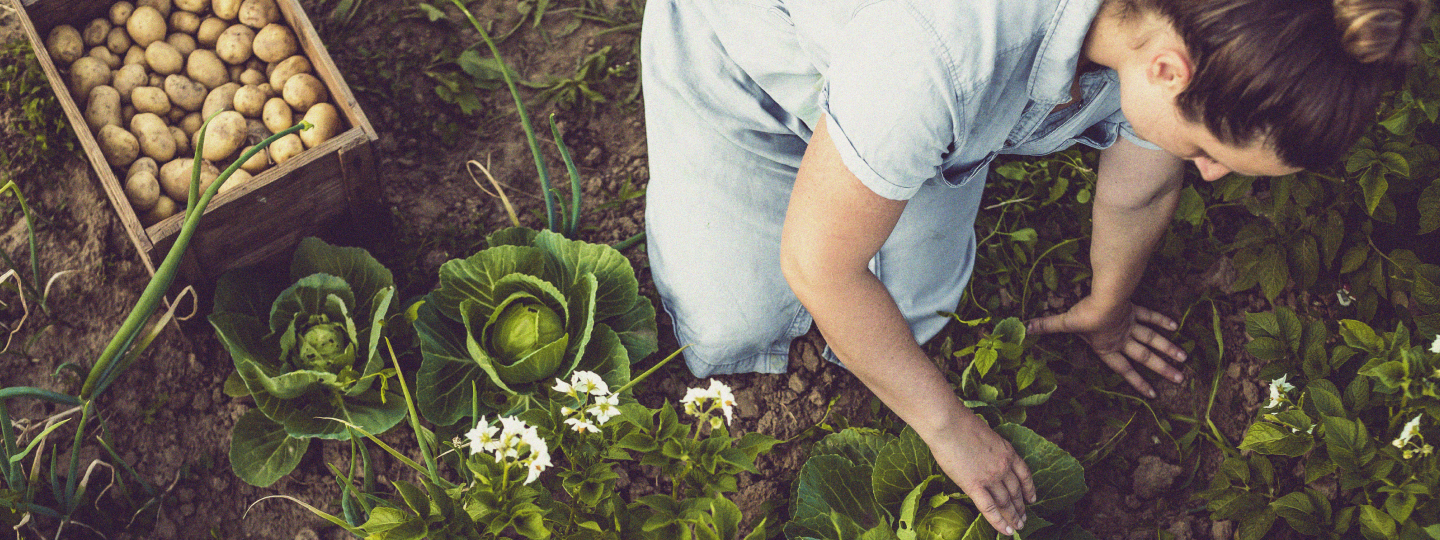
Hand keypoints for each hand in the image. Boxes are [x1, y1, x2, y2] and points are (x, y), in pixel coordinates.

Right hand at [925, 411, 1035, 535]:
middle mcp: (1003, 467)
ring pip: (1006, 502)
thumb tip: (984, 458)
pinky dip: (999, 522)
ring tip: (1017, 527)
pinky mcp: (974, 486)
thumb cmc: (960, 423)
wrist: (949, 424)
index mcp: (1008, 452)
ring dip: (1013, 517)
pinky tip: (1006, 531)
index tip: (1032, 499)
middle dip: (1021, 507)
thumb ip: (990, 450)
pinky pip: (989, 508)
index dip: (1029, 489)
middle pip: (1016, 492)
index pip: (1024, 475)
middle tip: (1024, 519)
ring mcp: (990, 477)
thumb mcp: (986, 434)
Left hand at [1025, 296, 1186, 397]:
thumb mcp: (1064, 323)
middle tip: (1180, 379)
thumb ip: (1046, 326)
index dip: (1138, 382)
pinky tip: (1175, 327)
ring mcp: (1132, 325)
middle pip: (1146, 357)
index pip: (1125, 370)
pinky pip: (1150, 316)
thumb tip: (1025, 329)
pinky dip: (1162, 321)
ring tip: (1184, 360)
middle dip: (1162, 369)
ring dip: (1168, 349)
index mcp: (1109, 348)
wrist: (1105, 298)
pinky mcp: (1135, 310)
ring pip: (1154, 340)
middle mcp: (1124, 339)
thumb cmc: (1085, 315)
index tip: (1153, 394)